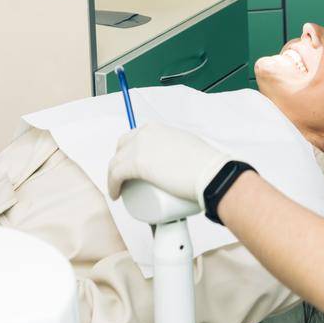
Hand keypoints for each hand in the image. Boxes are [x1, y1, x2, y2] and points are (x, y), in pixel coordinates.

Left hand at [107, 123, 232, 209]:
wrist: (211, 173)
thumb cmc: (206, 165)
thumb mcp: (188, 147)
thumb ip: (181, 150)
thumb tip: (181, 162)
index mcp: (159, 128)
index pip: (136, 137)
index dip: (131, 153)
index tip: (134, 167)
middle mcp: (146, 132)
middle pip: (122, 146)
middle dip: (121, 161)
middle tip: (127, 178)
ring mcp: (140, 146)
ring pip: (116, 162)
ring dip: (115, 176)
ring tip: (121, 190)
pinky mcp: (136, 163)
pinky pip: (115, 175)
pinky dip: (112, 185)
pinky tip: (115, 194)